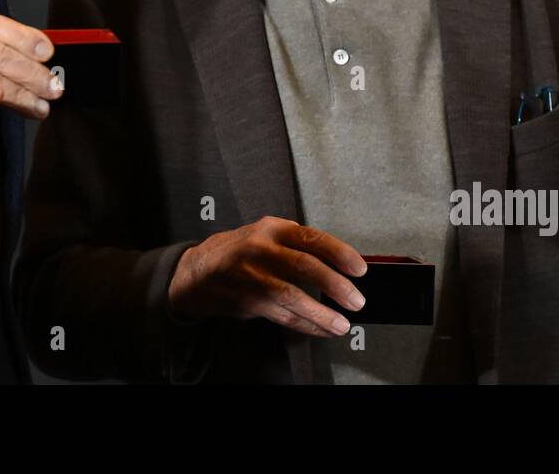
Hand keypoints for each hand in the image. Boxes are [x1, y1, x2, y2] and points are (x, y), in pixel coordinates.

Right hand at [167, 216, 367, 337]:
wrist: (199, 271)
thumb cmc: (241, 253)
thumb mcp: (267, 237)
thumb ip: (298, 247)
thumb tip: (340, 266)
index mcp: (273, 228)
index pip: (312, 238)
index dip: (339, 253)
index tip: (359, 268)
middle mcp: (261, 248)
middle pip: (304, 265)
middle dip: (335, 285)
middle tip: (356, 300)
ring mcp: (252, 275)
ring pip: (292, 295)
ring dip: (321, 313)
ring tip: (342, 324)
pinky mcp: (247, 300)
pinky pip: (282, 315)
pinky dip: (305, 324)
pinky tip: (321, 329)